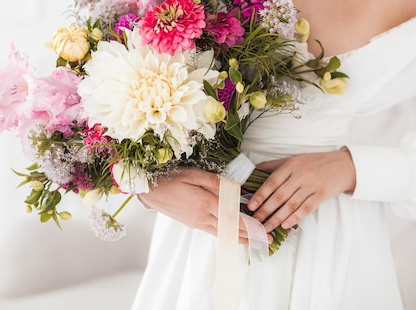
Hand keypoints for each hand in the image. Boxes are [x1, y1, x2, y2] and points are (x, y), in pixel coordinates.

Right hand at [138, 167, 252, 243]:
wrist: (149, 192)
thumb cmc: (169, 179)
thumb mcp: (192, 173)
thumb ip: (214, 181)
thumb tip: (233, 186)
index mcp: (204, 202)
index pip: (232, 215)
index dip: (248, 223)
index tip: (262, 227)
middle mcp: (202, 216)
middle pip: (230, 227)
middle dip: (250, 234)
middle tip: (265, 238)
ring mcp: (197, 222)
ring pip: (223, 232)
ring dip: (240, 237)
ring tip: (254, 242)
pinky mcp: (193, 224)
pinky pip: (213, 232)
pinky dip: (226, 235)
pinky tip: (233, 237)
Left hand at [247, 150, 355, 232]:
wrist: (344, 165)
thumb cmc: (316, 162)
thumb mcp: (294, 159)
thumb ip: (274, 165)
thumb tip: (254, 169)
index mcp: (291, 165)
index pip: (272, 182)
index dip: (260, 195)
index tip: (251, 206)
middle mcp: (300, 175)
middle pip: (279, 195)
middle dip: (265, 210)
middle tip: (255, 221)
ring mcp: (311, 185)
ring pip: (291, 204)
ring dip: (277, 217)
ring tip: (267, 226)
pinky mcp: (322, 195)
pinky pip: (306, 208)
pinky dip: (295, 217)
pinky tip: (286, 225)